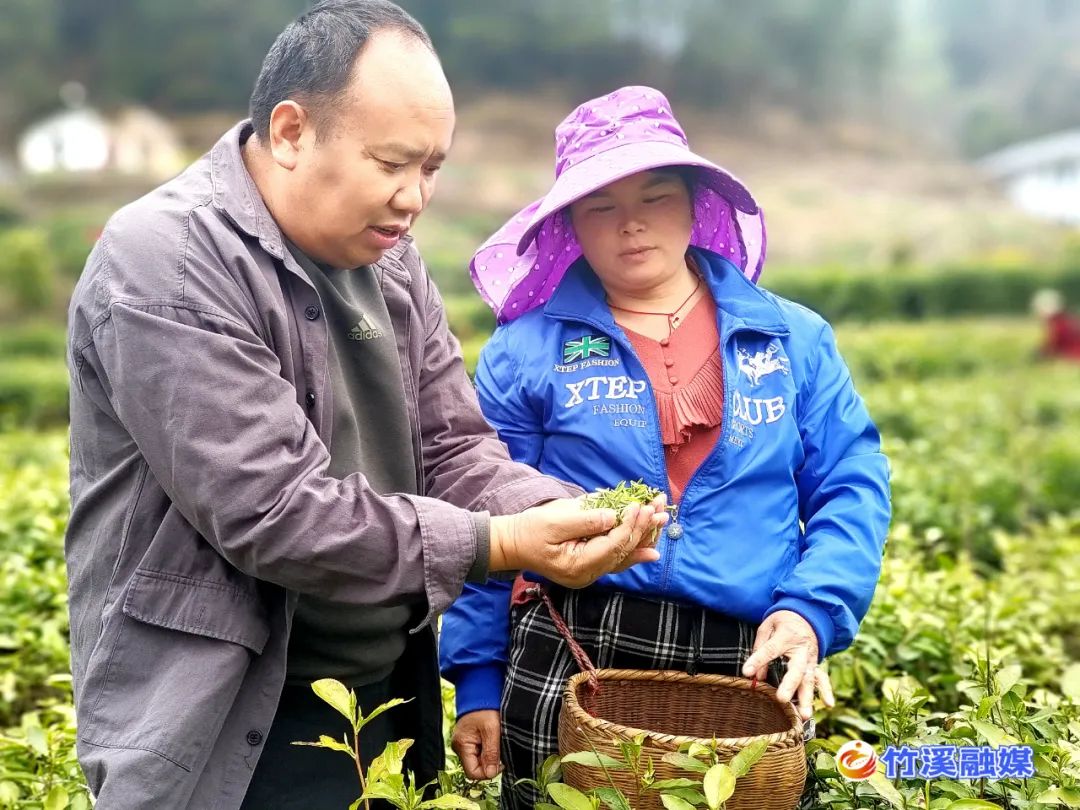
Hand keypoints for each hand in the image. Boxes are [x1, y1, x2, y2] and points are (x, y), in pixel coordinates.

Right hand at [452, 710, 501, 779]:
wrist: (481, 692)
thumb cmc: (485, 708)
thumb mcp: (492, 730)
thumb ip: (491, 753)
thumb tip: (491, 774)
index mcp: (462, 745)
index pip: (473, 772)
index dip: (488, 772)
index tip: (501, 762)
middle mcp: (460, 747)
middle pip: (476, 767)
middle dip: (490, 762)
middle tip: (500, 748)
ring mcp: (464, 744)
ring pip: (479, 760)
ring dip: (490, 755)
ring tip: (496, 740)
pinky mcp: (469, 740)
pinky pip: (479, 752)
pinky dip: (488, 749)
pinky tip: (493, 739)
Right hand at [489, 496, 665, 587]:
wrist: (512, 545)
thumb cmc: (529, 530)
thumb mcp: (553, 521)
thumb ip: (584, 520)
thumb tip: (613, 516)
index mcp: (577, 565)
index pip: (613, 545)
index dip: (629, 525)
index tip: (640, 505)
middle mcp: (588, 574)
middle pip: (623, 552)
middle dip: (643, 528)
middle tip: (660, 508)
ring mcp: (590, 573)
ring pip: (624, 557)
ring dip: (643, 537)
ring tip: (662, 520)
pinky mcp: (590, 566)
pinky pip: (616, 559)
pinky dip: (633, 549)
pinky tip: (651, 548)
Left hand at [741, 610, 835, 720]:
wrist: (807, 614)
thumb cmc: (783, 621)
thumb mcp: (767, 626)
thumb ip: (760, 648)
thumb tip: (755, 674)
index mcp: (786, 635)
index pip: (770, 650)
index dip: (758, 660)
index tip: (747, 672)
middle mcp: (801, 649)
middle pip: (796, 669)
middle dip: (789, 685)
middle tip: (782, 699)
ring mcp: (811, 658)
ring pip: (810, 679)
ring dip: (807, 697)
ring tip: (804, 714)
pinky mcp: (816, 664)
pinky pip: (822, 678)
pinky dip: (826, 691)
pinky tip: (828, 704)